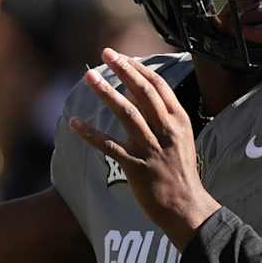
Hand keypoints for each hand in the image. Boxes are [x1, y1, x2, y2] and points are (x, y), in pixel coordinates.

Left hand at [69, 48, 221, 247]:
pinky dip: (90, 133)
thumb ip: (161, 118)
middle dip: (123, 70)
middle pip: (143, 92)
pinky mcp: (136, 167)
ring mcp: (152, 148)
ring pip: (127, 112)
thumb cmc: (181, 173)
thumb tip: (133, 94)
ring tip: (89, 76)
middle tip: (105, 53)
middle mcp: (167, 131)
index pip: (159, 86)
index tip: (122, 56)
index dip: (139, 69)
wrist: (187, 208)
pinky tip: (74, 123)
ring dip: (106, 92)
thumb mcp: (180, 140)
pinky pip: (109, 145)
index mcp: (180, 122)